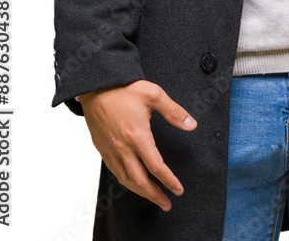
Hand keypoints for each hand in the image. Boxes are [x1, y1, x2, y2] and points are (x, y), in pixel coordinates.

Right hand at [76, 79, 197, 211]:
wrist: (96, 86)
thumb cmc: (124, 88)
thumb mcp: (154, 94)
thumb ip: (174, 112)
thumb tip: (191, 125)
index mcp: (138, 135)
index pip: (156, 166)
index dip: (168, 180)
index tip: (178, 189)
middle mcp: (123, 147)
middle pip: (139, 181)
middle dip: (155, 195)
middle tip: (167, 203)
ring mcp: (111, 150)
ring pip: (125, 180)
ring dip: (140, 192)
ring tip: (153, 198)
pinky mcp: (102, 149)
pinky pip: (114, 172)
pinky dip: (126, 182)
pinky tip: (133, 182)